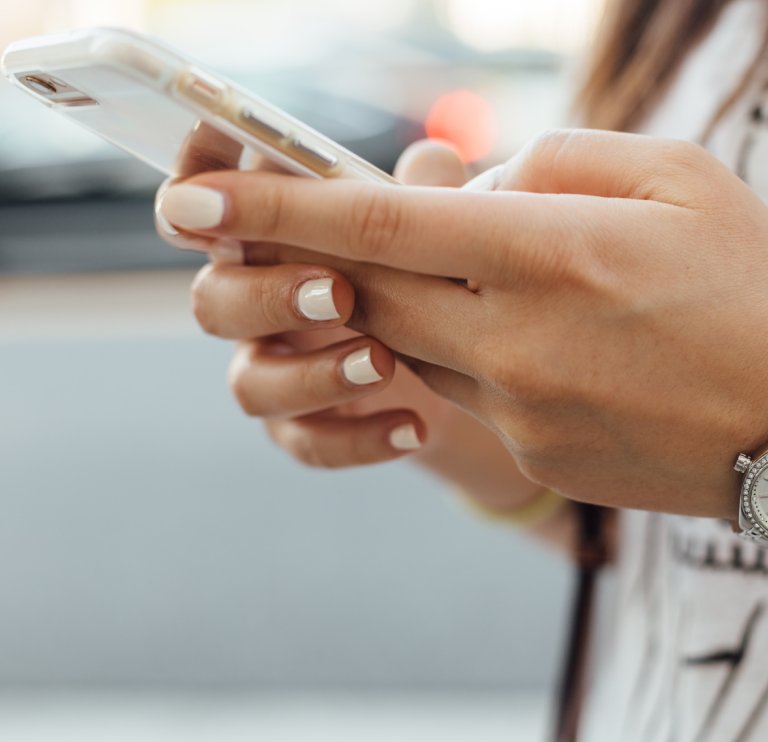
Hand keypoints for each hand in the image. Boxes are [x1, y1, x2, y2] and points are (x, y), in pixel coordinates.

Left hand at [157, 129, 767, 516]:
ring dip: (415, 303)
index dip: (277, 208)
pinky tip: (551, 342)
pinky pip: (467, 394)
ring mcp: (523, 411)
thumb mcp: (678, 175)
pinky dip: (475, 352)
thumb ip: (554, 160)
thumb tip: (466, 184)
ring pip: (412, 345)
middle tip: (319, 230)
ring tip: (495, 278)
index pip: (380, 225)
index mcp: (555, 252)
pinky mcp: (536, 455)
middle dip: (330, 257)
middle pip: (371, 292)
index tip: (192, 201)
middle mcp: (521, 340)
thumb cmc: (759, 282)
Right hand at [157, 136, 513, 481]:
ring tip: (384, 363)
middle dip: (269, 296)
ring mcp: (274, 369)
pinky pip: (307, 443)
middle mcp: (255, 302)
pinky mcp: (302, 427)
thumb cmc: (425, 272)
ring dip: (312, 374)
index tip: (211, 186)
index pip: (206, 207)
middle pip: (213, 300)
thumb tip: (434, 159)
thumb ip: (424, 193)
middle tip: (339, 292)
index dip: (194, 189)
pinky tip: (415, 427)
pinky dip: (359, 438)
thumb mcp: (432, 228)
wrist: (460, 369)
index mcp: (268, 237)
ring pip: (250, 384)